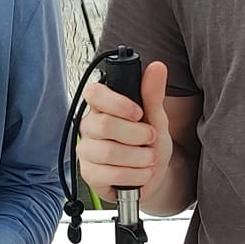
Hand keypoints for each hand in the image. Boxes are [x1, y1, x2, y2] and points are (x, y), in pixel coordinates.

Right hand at [77, 58, 171, 204]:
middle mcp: (90, 126)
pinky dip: (134, 176)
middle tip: (150, 139)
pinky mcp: (89, 174)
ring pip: (108, 152)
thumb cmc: (149, 143)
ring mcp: (87, 151)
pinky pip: (109, 174)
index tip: (138, 113)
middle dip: (137, 135)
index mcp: (102, 107)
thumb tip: (157, 67)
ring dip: (139, 158)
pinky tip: (141, 173)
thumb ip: (153, 94)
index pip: (94, 93)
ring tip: (148, 158)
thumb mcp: (156, 117)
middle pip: (104, 125)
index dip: (117, 103)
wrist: (153, 174)